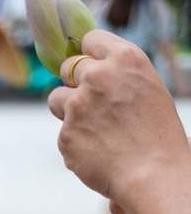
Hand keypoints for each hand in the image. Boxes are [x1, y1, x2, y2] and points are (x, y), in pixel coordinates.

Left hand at [48, 31, 189, 203]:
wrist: (152, 173)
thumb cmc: (157, 134)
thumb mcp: (146, 87)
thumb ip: (117, 74)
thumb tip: (88, 68)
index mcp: (124, 58)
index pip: (90, 40)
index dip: (89, 55)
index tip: (91, 68)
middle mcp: (98, 76)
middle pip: (68, 67)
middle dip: (76, 83)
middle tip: (94, 106)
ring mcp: (78, 104)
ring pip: (56, 98)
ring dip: (67, 110)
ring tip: (92, 129)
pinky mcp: (66, 133)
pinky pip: (62, 133)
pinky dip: (75, 142)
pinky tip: (96, 152)